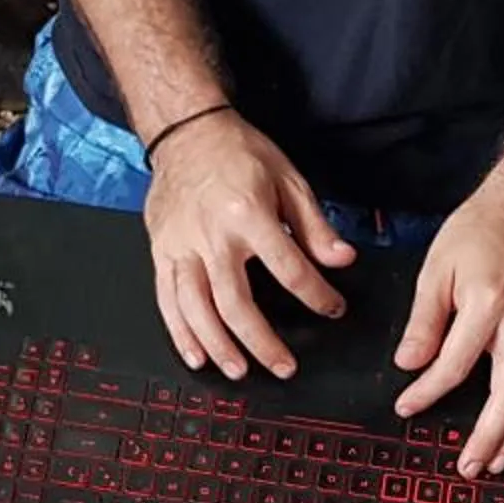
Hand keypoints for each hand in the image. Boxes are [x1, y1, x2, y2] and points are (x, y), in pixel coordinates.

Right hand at [142, 111, 356, 378]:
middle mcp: (212, 235)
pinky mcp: (161, 252)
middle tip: (285, 367)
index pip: (288, 268)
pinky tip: (196, 355)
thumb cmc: (237, 152)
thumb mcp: (287, 178)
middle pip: (237, 303)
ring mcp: (182, 247)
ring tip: (239, 371)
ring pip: (197, 309)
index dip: (316, 294)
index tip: (333, 308)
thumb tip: (342, 258)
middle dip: (262, 342)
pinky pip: (168, 300)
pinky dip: (181, 333)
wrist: (185, 131)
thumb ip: (314, 225)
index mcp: (248, 214)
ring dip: (219, 346)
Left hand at [393, 191, 503, 479]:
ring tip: (496, 464)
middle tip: (467, 466)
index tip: (407, 407)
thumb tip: (409, 362)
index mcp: (489, 304)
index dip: (428, 391)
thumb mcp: (437, 266)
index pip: (454, 364)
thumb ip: (424, 319)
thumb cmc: (483, 230)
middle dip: (488, 437)